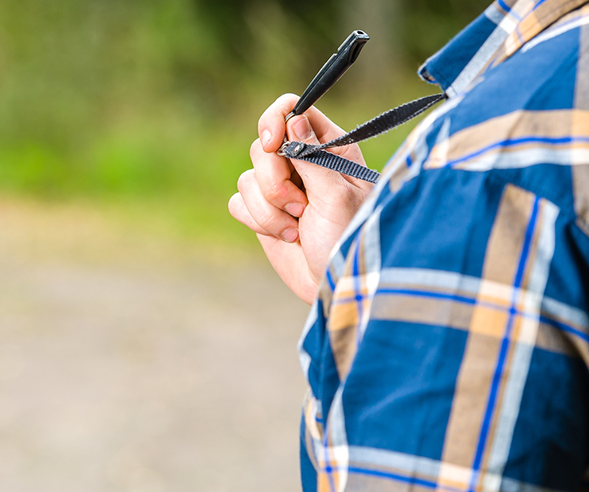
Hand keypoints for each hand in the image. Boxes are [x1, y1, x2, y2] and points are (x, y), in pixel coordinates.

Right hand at [228, 94, 373, 303]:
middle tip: (300, 207)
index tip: (274, 145)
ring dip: (270, 209)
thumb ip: (312, 156)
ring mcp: (280, 188)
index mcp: (328, 148)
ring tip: (298, 228)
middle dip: (274, 181)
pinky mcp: (263, 213)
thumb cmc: (348, 239)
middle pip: (262, 146)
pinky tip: (287, 236)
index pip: (292, 110)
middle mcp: (301, 163)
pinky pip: (239, 202)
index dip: (275, 121)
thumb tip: (294, 118)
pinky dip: (258, 221)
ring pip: (248, 178)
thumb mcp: (337, 196)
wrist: (336, 284)